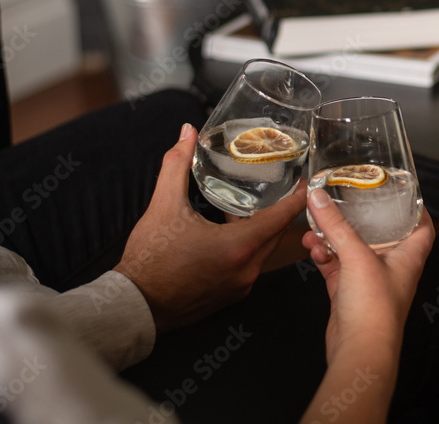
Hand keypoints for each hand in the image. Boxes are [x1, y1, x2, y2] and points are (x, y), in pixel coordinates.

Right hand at [113, 123, 305, 331]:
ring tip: (250, 206)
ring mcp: (240, 286)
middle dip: (279, 210)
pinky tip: (228, 233)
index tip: (305, 182)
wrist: (133, 306)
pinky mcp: (230, 296)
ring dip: (260, 229)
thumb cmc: (148, 260)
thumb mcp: (164, 205)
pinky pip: (250, 266)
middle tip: (280, 188)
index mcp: (239, 247)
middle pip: (275, 234)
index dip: (296, 197)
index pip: (282, 217)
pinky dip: (247, 248)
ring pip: (263, 250)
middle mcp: (247, 270)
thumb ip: (177, 164)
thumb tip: (187, 133)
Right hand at [301, 188, 433, 364]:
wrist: (359, 350)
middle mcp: (392, 267)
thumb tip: (319, 197)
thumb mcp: (357, 257)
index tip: (404, 193)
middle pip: (381, 235)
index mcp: (408, 257)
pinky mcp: (348, 292)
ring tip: (317, 225)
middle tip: (348, 201)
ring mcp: (369, 280)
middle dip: (362, 219)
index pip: (422, 228)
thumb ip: (336, 225)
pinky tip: (312, 248)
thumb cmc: (375, 310)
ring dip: (334, 236)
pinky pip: (335, 266)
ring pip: (352, 249)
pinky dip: (323, 255)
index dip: (416, 210)